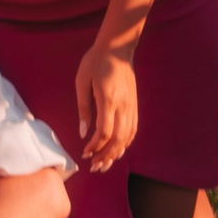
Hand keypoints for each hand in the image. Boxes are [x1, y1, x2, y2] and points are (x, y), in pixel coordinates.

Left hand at [75, 43, 137, 172]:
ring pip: (127, 139)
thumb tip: (83, 132)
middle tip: (95, 167)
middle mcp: (123, 107)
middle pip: (118, 141)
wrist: (118, 49)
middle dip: (106, 157)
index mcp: (108, 100)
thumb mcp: (82, 80)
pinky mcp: (135, 107)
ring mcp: (132, 108)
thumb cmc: (95, 62)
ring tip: (105, 164)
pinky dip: (125, 144)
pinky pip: (132, 131)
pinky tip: (118, 150)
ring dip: (117, 154)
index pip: (104, 132)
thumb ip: (83, 107)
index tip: (85, 154)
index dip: (95, 147)